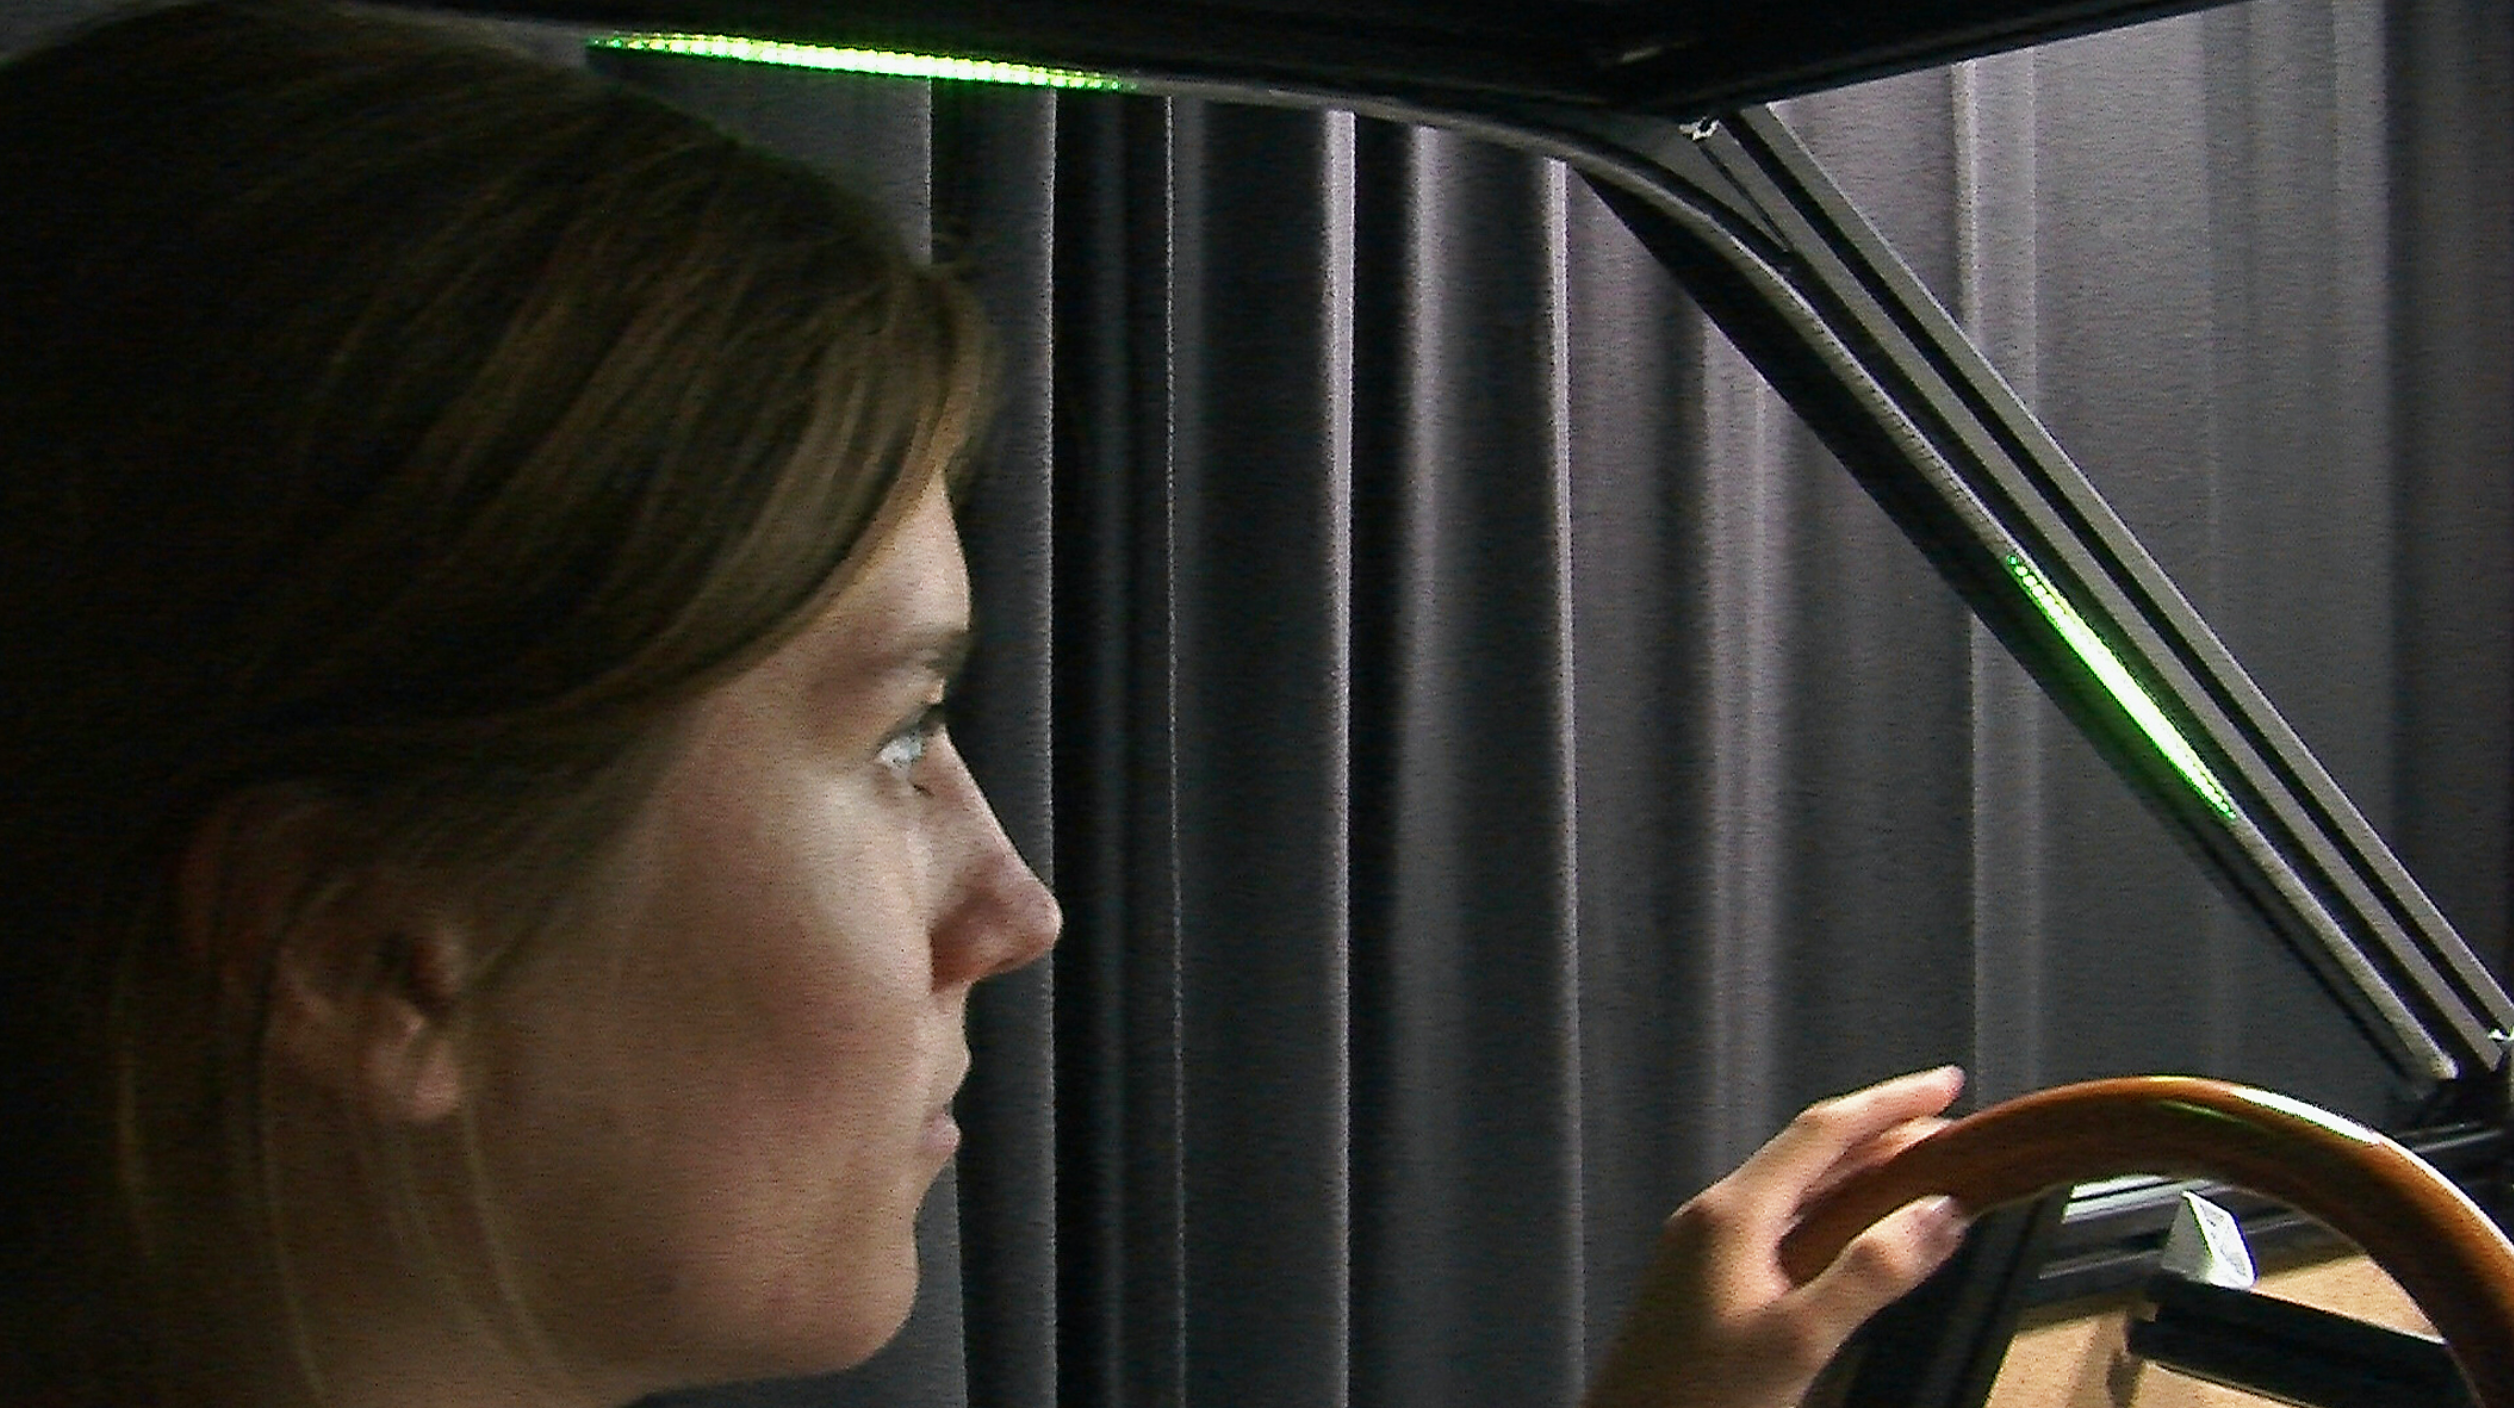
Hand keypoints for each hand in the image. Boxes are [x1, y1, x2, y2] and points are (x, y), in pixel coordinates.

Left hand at [1581, 1066, 1972, 1407]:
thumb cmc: (1698, 1399)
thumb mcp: (1800, 1339)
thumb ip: (1871, 1273)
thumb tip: (1938, 1213)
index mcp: (1732, 1214)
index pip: (1823, 1131)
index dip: (1890, 1102)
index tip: (1945, 1086)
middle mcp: (1713, 1214)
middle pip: (1809, 1151)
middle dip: (1881, 1132)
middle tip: (1946, 1132)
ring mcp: (1705, 1243)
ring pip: (1794, 1186)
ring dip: (1858, 1171)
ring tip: (1917, 1171)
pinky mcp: (1705, 1275)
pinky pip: (1779, 1219)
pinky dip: (1830, 1209)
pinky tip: (1856, 1229)